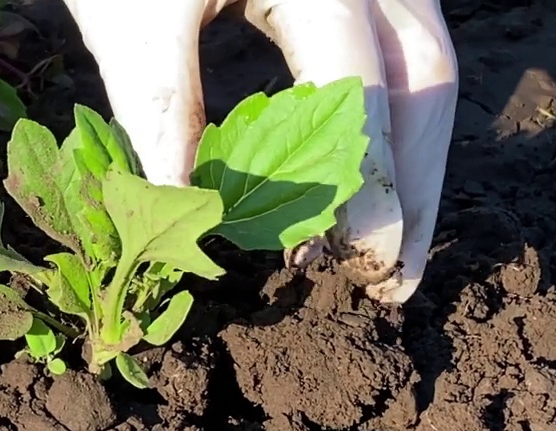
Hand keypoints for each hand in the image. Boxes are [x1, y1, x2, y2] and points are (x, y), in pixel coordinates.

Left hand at [61, 0, 458, 302]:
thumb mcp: (130, 20)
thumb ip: (161, 110)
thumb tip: (190, 216)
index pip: (361, 89)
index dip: (367, 185)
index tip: (361, 263)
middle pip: (425, 79)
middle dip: (414, 186)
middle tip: (392, 279)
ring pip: (426, 66)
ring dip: (413, 161)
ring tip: (390, 249)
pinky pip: (400, 53)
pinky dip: (390, 123)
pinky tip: (367, 182)